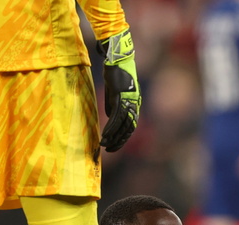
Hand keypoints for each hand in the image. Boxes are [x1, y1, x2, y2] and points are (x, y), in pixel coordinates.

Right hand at [98, 29, 140, 151]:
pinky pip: (116, 118)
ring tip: (104, 145)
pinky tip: (104, 135)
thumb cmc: (115, 74)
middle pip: (128, 129)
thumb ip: (112, 105)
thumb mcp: (114, 92)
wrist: (117, 59)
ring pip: (122, 125)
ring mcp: (128, 102)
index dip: (123, 137)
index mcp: (134, 105)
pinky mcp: (121, 98)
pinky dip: (110, 128)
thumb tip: (109, 118)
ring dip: (113, 137)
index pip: (131, 126)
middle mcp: (134, 105)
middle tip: (110, 150)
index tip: (115, 145)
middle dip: (119, 141)